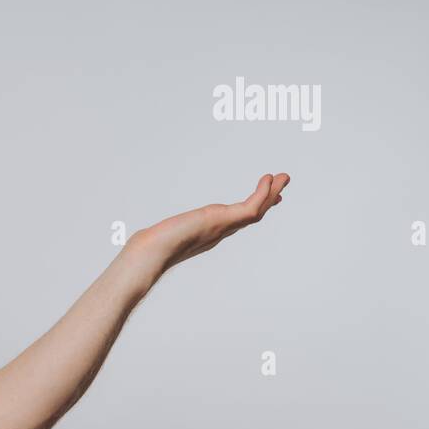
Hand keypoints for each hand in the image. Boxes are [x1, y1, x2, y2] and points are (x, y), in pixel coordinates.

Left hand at [126, 173, 290, 278]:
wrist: (154, 251)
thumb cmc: (154, 246)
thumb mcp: (164, 234)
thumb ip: (162, 235)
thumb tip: (145, 237)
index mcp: (211, 232)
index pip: (237, 219)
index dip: (254, 208)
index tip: (266, 199)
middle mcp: (221, 231)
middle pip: (252, 214)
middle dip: (269, 198)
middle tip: (283, 182)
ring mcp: (224, 227)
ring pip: (257, 210)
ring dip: (272, 193)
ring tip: (284, 177)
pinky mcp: (223, 220)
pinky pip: (250, 206)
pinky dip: (262, 193)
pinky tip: (268, 179)